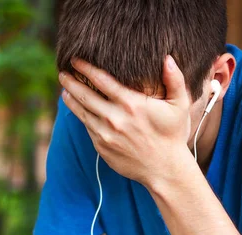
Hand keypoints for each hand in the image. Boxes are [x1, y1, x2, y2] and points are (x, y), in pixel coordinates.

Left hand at [59, 55, 191, 186]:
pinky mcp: (102, 148)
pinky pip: (88, 129)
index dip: (85, 68)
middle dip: (71, 82)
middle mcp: (114, 118)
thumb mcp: (180, 105)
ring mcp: (106, 135)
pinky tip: (79, 111)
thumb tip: (167, 58)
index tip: (75, 60)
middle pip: (85, 95)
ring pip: (82, 113)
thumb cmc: (173, 136)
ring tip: (65, 90)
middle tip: (62, 73)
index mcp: (131, 104)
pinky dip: (82, 118)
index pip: (101, 80)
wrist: (164, 169)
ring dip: (71, 100)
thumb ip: (175, 80)